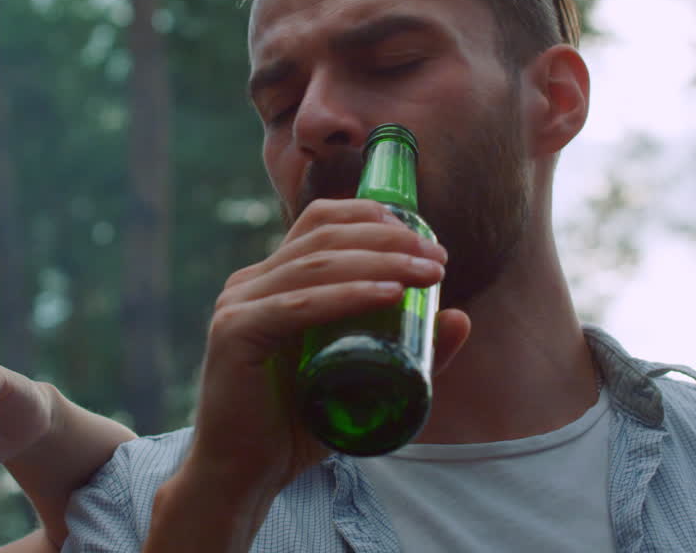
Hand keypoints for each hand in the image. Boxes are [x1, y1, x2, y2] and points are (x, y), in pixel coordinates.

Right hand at [168, 199, 469, 522]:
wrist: (242, 477)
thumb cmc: (298, 427)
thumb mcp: (361, 381)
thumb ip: (406, 352)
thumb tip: (460, 317)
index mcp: (272, 281)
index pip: (320, 223)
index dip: (373, 217)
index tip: (424, 239)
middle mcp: (251, 283)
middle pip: (324, 236)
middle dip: (388, 239)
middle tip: (438, 258)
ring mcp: (239, 305)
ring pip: (317, 265)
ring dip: (380, 262)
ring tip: (427, 273)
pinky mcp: (235, 334)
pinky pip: (298, 306)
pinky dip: (347, 296)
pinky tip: (388, 295)